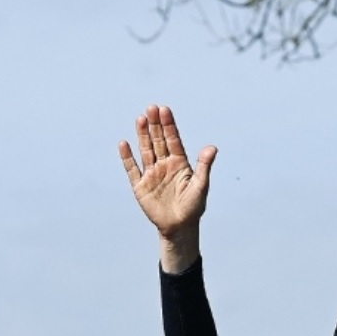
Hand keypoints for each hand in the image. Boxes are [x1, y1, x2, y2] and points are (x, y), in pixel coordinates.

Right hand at [119, 104, 216, 273]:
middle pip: (158, 141)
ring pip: (146, 150)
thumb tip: (212, 148)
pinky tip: (124, 144)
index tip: (165, 110)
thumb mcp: (201, 186)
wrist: (179, 227)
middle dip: (155, 125)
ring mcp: (151, 174)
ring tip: (140, 118)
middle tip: (151, 108)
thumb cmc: (193, 207)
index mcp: (179, 163)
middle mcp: (164, 165)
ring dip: (142, 135)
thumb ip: (204, 166)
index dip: (169, 125)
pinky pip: (132, 169)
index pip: (173, 139)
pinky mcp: (140, 186)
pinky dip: (127, 157)